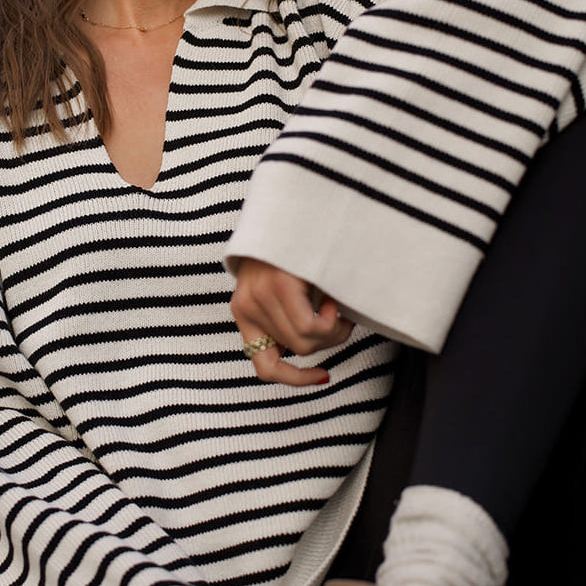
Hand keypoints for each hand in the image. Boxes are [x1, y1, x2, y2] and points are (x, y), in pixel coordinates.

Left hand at [230, 258, 352, 386]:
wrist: (289, 206)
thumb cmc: (294, 250)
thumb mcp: (287, 289)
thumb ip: (292, 317)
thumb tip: (313, 350)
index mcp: (244, 313)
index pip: (264, 368)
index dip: (296, 379)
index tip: (324, 375)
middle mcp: (246, 306)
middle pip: (298, 351)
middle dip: (329, 340)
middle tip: (341, 315)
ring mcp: (258, 296)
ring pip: (307, 343)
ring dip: (335, 328)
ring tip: (338, 302)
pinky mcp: (276, 285)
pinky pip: (310, 328)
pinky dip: (331, 320)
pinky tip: (334, 298)